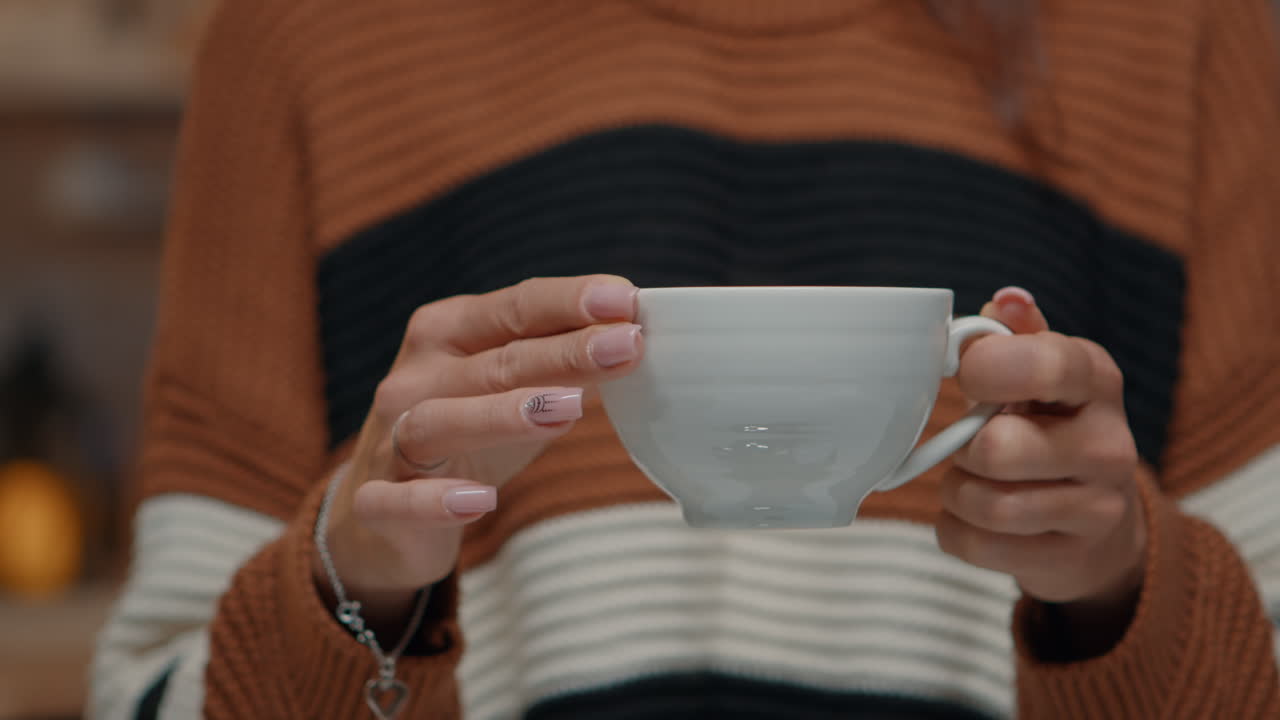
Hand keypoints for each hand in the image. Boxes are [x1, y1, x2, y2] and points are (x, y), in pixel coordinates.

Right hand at [315, 275, 640, 625]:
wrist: (384, 516)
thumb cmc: (465, 437)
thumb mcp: (515, 393)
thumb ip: (564, 366)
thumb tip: (632, 338)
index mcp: (447, 334)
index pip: (514, 307)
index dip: (569, 302)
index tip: (626, 299)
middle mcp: (415, 378)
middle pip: (493, 362)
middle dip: (563, 353)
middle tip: (625, 346)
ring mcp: (389, 440)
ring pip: (439, 421)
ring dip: (502, 414)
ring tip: (569, 409)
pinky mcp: (377, 502)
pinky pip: (399, 500)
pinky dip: (435, 500)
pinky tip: (480, 501)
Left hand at [936, 287, 1146, 645]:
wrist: (1096, 523)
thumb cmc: (1048, 427)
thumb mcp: (1040, 373)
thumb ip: (1014, 336)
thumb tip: (1004, 301)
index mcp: (1096, 379)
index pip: (1045, 364)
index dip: (987, 369)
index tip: (968, 377)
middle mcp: (1110, 443)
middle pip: (999, 449)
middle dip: (964, 448)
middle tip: (970, 444)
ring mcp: (1098, 508)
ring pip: (986, 505)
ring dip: (958, 492)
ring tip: (974, 480)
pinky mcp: (1070, 558)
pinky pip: (977, 545)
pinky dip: (957, 531)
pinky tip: (976, 519)